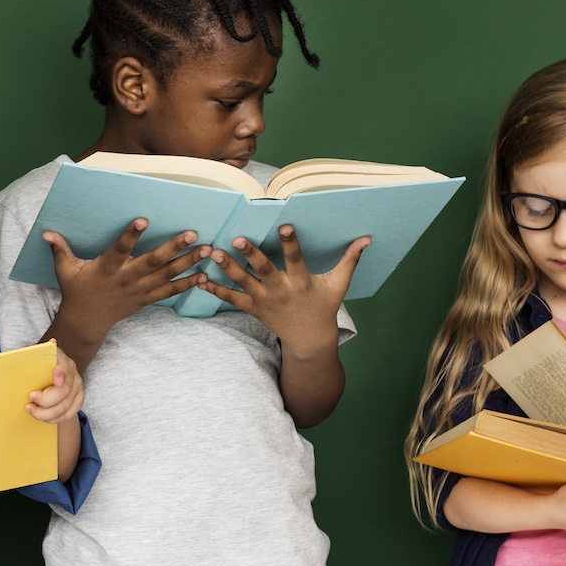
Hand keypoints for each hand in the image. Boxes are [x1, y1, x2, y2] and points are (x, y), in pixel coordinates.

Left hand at [27, 351, 83, 424]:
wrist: (46, 371)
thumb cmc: (34, 367)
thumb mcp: (29, 361)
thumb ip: (24, 363)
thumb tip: (12, 370)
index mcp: (59, 358)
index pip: (63, 366)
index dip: (61, 373)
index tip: (56, 380)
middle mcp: (72, 372)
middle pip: (63, 391)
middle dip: (44, 401)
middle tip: (29, 400)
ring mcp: (77, 387)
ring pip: (64, 408)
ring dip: (44, 413)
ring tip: (31, 409)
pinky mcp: (78, 400)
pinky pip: (67, 415)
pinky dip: (52, 418)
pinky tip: (42, 415)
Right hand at [46, 220, 204, 342]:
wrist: (86, 322)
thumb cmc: (76, 291)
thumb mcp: (66, 270)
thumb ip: (59, 250)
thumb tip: (46, 232)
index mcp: (107, 269)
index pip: (120, 249)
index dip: (130, 235)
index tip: (143, 219)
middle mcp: (125, 279)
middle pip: (152, 262)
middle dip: (174, 248)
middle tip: (193, 234)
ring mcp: (138, 291)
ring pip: (166, 276)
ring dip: (188, 263)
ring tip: (208, 251)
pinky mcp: (146, 299)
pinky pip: (169, 292)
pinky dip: (187, 285)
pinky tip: (204, 276)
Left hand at [192, 227, 366, 351]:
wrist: (309, 339)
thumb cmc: (324, 307)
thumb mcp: (338, 284)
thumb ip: (350, 260)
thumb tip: (367, 238)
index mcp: (301, 282)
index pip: (296, 259)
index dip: (291, 242)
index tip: (284, 226)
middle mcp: (281, 291)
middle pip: (264, 270)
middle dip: (250, 254)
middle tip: (237, 238)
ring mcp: (265, 301)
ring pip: (243, 283)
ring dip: (227, 268)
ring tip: (213, 253)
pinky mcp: (253, 308)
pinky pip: (231, 299)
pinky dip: (215, 289)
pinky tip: (198, 279)